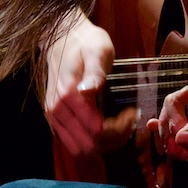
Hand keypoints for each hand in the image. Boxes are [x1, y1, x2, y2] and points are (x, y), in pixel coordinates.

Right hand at [44, 10, 136, 157]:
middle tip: (131, 120)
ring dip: (105, 145)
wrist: (63, 37)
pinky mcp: (55, 119)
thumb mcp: (98, 50)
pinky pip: (74, 143)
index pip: (97, 130)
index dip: (120, 128)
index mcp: (68, 95)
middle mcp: (56, 110)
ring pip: (81, 149)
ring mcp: (53, 117)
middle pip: (89, 145)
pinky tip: (108, 127)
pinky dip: (93, 143)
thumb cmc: (85, 42)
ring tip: (122, 126)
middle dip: (115, 139)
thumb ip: (95, 71)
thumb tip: (90, 90)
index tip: (134, 111)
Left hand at [146, 86, 187, 175]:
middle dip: (170, 113)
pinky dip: (171, 135)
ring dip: (167, 124)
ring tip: (165, 103)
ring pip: (174, 149)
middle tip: (181, 93)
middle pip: (174, 142)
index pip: (184, 136)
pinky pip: (184, 153)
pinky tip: (161, 123)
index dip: (185, 113)